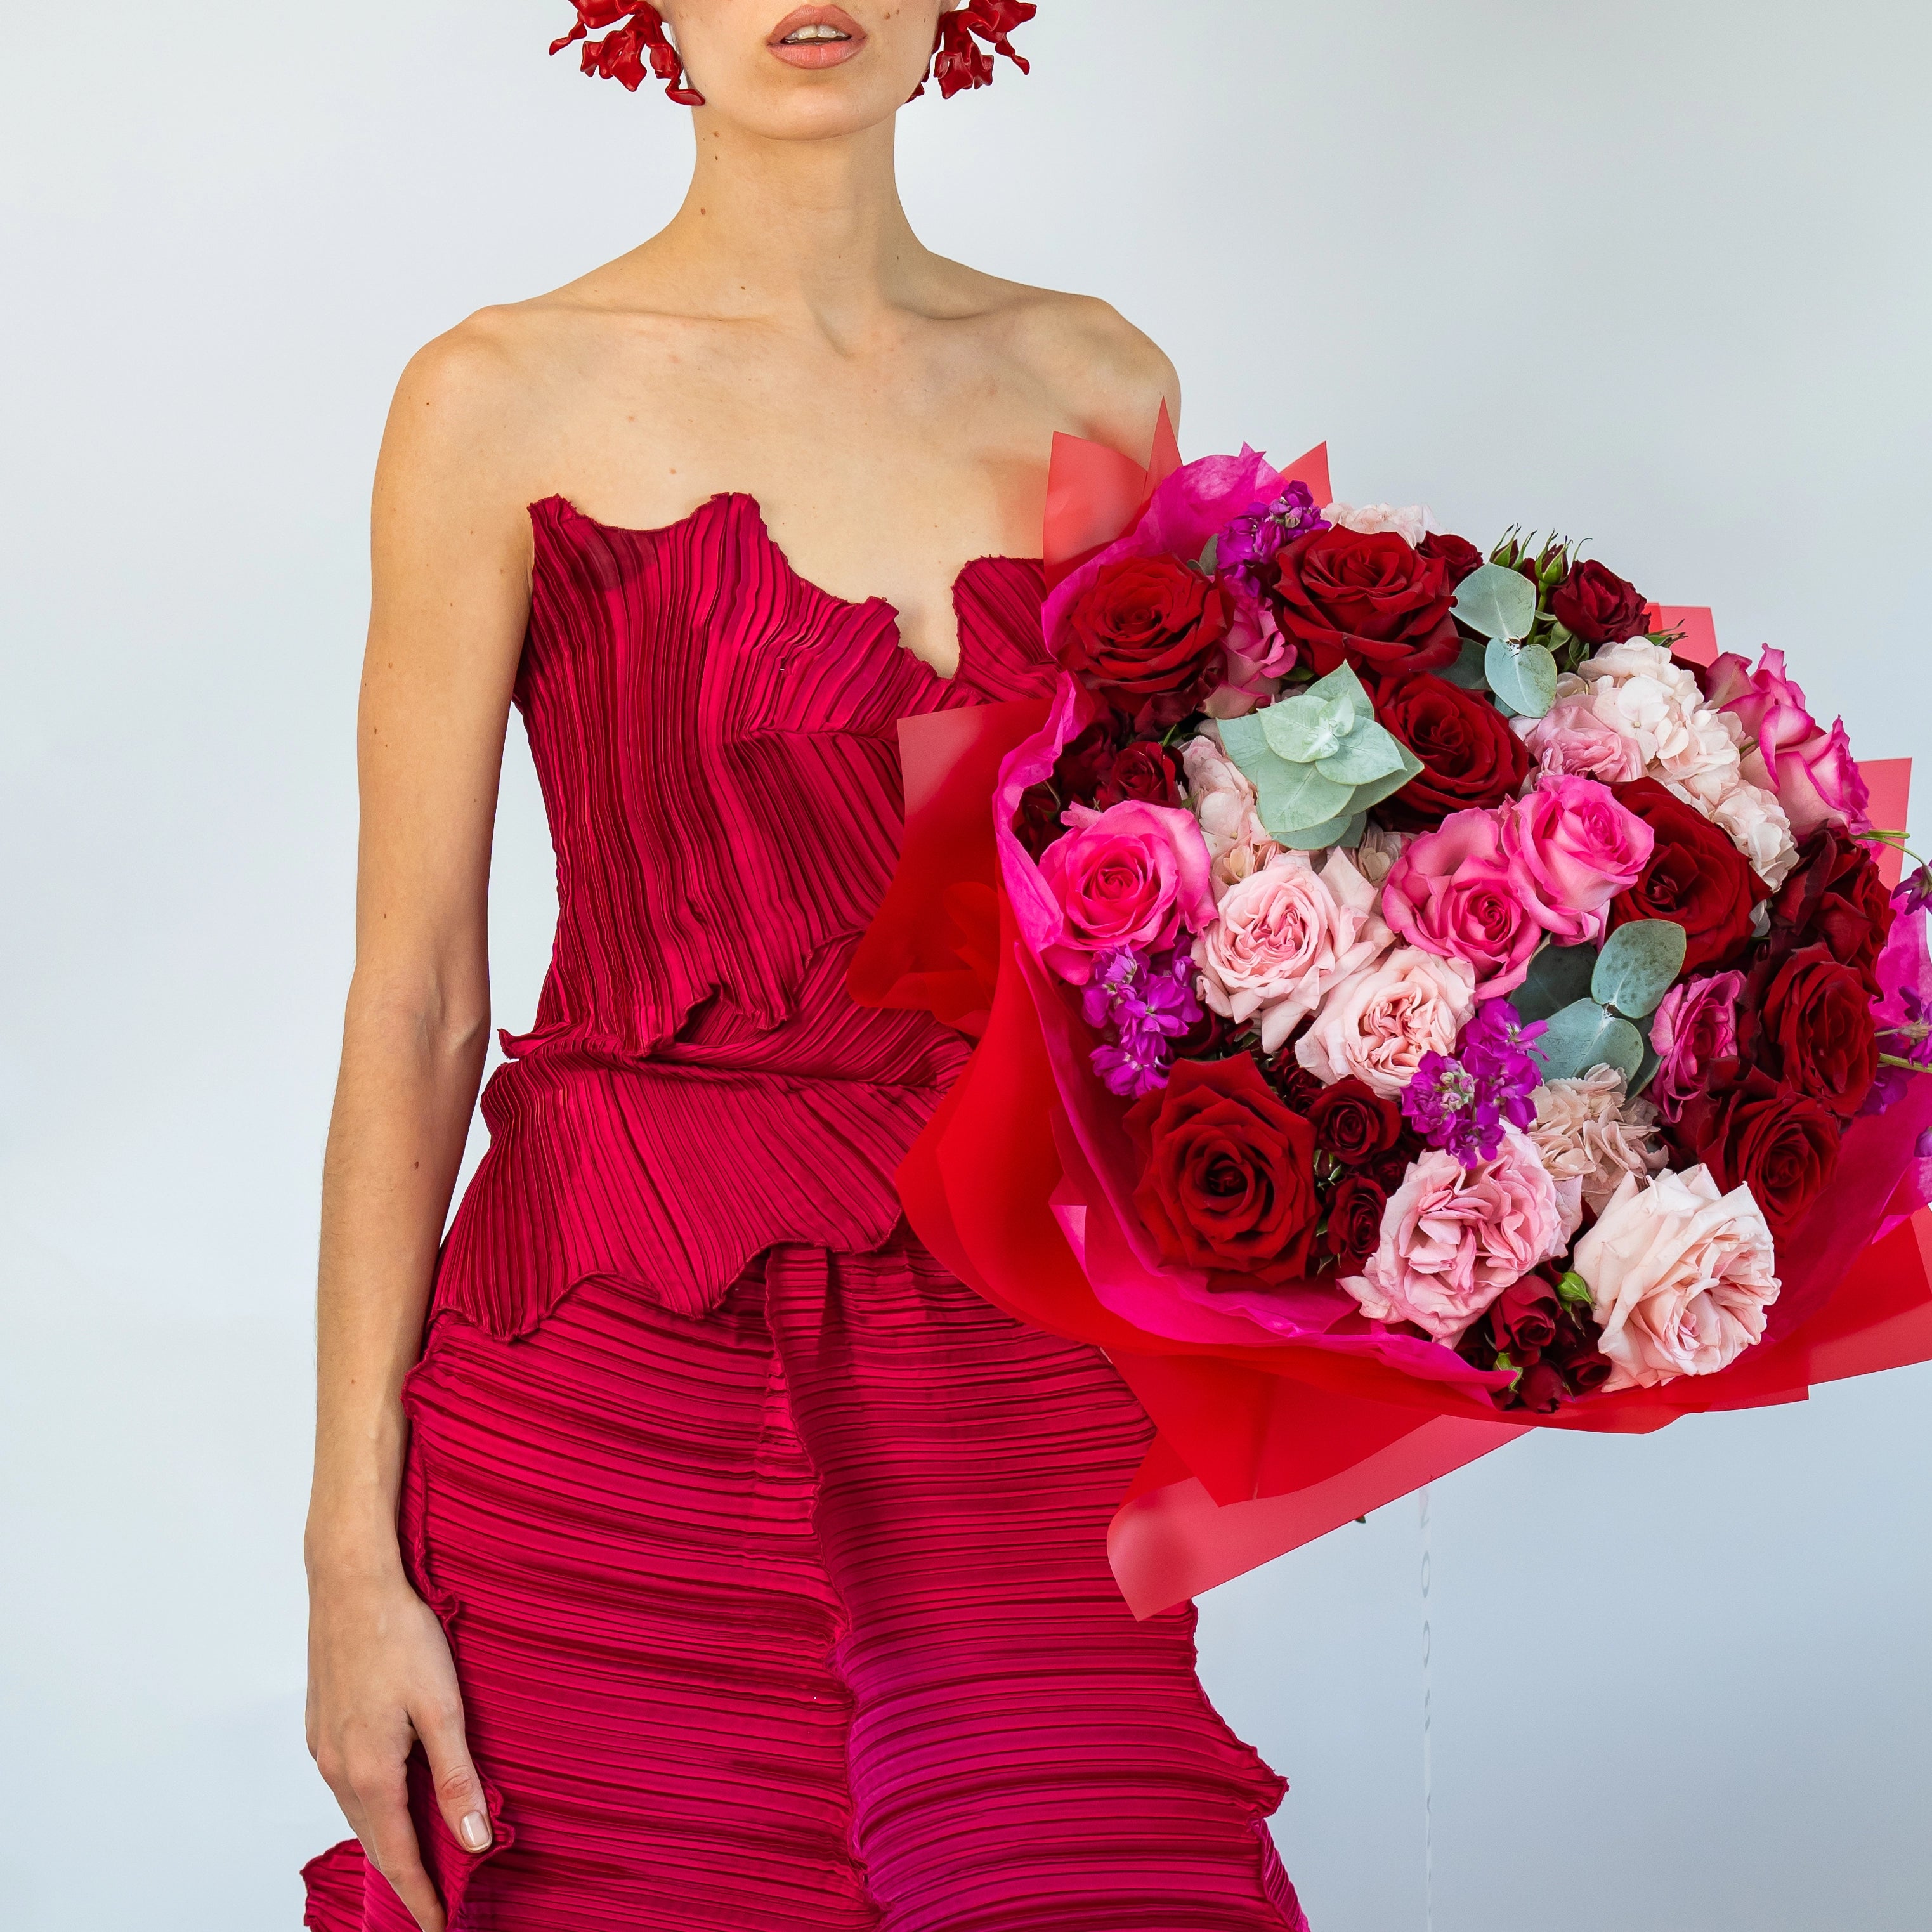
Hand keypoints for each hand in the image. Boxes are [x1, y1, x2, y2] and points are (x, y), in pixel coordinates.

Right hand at [306, 1563, 490, 1931]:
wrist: (350, 1583)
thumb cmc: (400, 1635)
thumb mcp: (443, 1707)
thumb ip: (457, 1778)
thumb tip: (474, 1839)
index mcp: (370, 1772)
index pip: (398, 1855)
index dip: (420, 1893)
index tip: (439, 1924)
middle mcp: (337, 1768)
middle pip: (374, 1840)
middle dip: (402, 1875)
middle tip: (431, 1902)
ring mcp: (324, 1747)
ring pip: (357, 1812)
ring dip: (385, 1839)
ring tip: (416, 1859)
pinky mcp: (321, 1725)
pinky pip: (346, 1783)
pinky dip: (369, 1805)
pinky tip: (388, 1799)